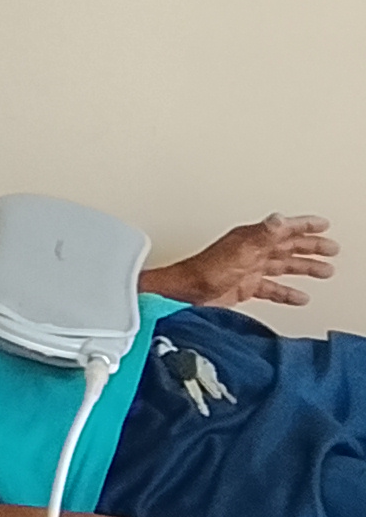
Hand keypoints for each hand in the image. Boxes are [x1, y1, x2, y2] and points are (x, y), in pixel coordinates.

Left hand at [145, 214, 336, 309]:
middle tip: (332, 249)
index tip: (323, 224)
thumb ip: (262, 235)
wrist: (185, 294)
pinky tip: (300, 297)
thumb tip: (279, 219)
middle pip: (288, 246)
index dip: (304, 225)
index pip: (284, 228)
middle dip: (311, 247)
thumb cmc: (203, 271)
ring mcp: (247, 269)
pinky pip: (272, 288)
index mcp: (251, 238)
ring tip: (325, 271)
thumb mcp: (239, 251)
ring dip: (304, 268)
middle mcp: (250, 251)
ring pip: (283, 266)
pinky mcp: (243, 287)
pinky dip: (287, 292)